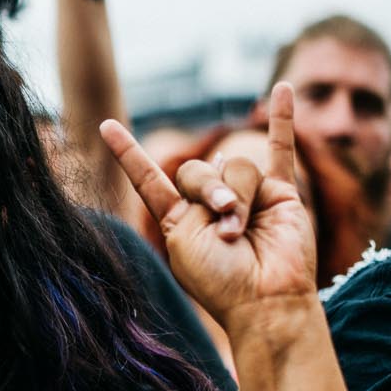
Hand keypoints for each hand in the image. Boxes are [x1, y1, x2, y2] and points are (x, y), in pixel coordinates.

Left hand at [101, 86, 319, 323]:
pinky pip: (281, 150)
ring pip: (236, 166)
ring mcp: (247, 196)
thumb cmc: (219, 279)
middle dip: (208, 192)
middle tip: (223, 227)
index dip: (128, 153)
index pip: (150, 178)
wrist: (263, 300)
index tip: (106, 126)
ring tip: (243, 229)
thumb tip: (228, 168)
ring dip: (238, 197)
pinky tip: (284, 90)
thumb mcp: (183, 236)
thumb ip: (190, 196)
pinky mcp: (282, 195)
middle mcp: (210, 203)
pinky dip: (283, 120)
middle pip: (199, 168)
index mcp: (177, 218)